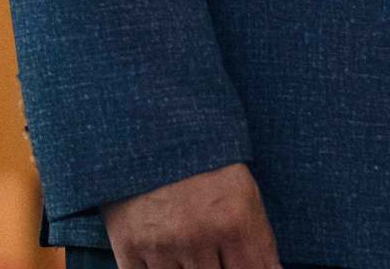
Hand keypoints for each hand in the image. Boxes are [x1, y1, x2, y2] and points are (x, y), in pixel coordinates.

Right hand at [100, 161, 282, 268]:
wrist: (151, 134)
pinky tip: (163, 251)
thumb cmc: (206, 165)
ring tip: (186, 240)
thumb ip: (261, 242)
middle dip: (214, 267)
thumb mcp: (245, 193)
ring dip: (186, 268)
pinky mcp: (128, 247)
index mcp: (234, 221)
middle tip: (207, 245)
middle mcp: (197, 235)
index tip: (236, 263)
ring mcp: (160, 244)